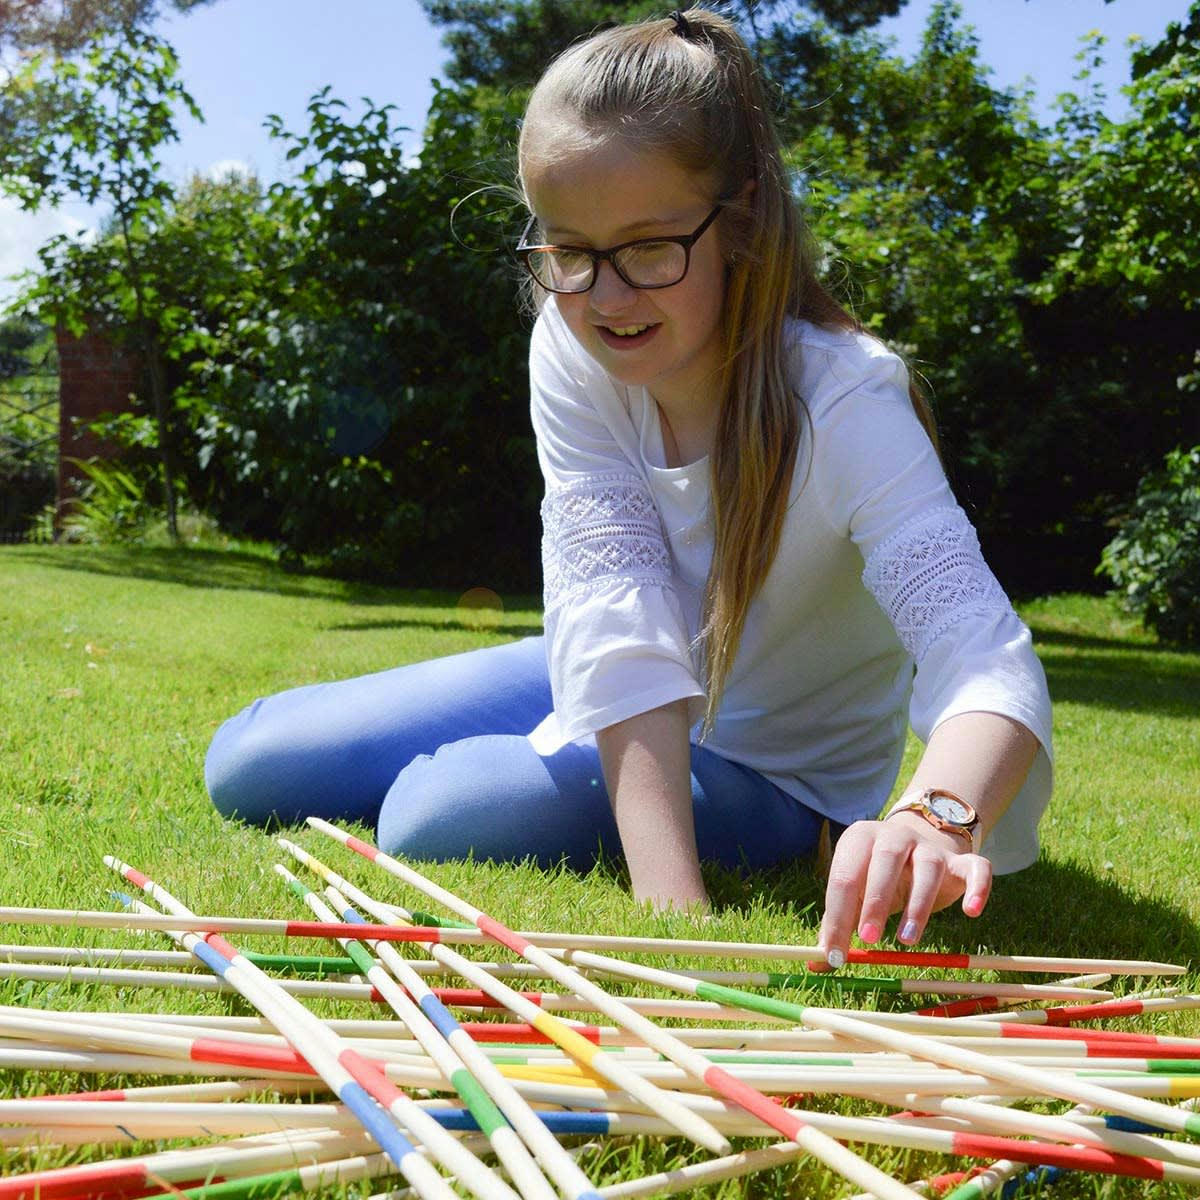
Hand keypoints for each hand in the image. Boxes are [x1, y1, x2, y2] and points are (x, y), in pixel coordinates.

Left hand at [817, 811, 991, 966]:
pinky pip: (976, 868)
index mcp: (859, 840)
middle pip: (885, 861)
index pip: (844, 876)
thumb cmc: (877, 878)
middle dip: (875, 900)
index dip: (838, 916)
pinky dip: (978, 887)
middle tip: (869, 939)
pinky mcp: (961, 861)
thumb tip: (817, 963)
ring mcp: (929, 847)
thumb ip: (838, 925)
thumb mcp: (855, 894)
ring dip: (918, 903)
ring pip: (927, 868)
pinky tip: (971, 911)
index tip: (836, 955)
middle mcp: (894, 836)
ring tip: (907, 940)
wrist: (918, 845)